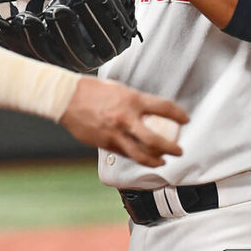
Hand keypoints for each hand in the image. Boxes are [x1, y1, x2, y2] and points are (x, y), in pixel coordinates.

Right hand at [60, 76, 187, 166]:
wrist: (65, 98)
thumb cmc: (89, 89)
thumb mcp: (117, 89)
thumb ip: (133, 101)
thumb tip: (146, 109)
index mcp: (131, 100)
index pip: (164, 108)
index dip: (179, 115)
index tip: (185, 119)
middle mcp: (125, 119)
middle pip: (156, 141)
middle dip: (171, 148)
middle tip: (178, 151)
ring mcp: (115, 133)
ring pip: (141, 155)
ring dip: (155, 160)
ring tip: (162, 161)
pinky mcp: (104, 143)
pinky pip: (124, 154)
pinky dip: (135, 157)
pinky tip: (140, 157)